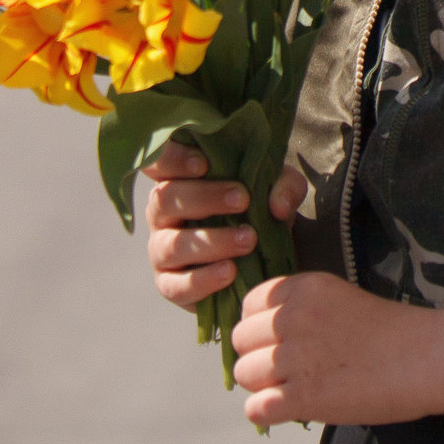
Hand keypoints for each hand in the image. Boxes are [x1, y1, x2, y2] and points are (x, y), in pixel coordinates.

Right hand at [141, 145, 308, 310]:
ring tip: (248, 239)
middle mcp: (161, 212)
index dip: (173, 158)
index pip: (159, 161)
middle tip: (242, 200)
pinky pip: (176, 285)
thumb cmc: (259, 211)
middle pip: (163, 199)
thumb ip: (285, 186)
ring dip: (211, 241)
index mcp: (178, 178)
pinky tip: (230, 272)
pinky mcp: (170, 285)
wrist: (265, 261)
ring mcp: (161, 250)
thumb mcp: (279, 190)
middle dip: (204, 198)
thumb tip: (277, 205)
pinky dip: (203, 279)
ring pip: (171, 244)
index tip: (204, 163)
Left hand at [232, 271, 443, 427]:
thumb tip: (269, 335)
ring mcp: (295, 358)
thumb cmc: (394, 331)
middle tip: (285, 370)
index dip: (259, 327)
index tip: (277, 341)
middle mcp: (293, 318)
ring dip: (263, 385)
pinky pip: (255, 409)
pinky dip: (267, 413)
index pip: (249, 305)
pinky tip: (290, 409)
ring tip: (293, 389)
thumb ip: (303, 310)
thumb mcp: (341, 299)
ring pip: (244, 374)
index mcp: (304, 288)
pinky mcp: (303, 397)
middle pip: (240, 340)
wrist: (430, 356)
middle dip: (257, 356)